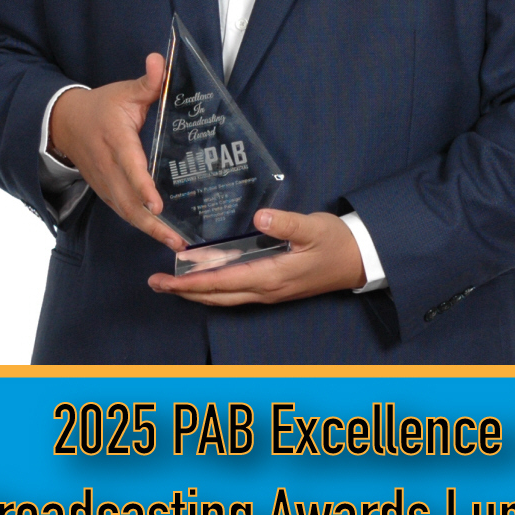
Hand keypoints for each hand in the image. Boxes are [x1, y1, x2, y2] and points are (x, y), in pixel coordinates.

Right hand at [48, 54, 184, 250]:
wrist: (66, 124)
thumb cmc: (101, 108)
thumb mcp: (124, 91)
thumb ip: (147, 82)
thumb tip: (160, 61)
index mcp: (115, 140)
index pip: (130, 167)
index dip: (143, 187)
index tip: (157, 204)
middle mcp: (108, 167)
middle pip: (129, 202)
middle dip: (153, 224)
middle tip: (180, 240)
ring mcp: (105, 183)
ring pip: (126, 212)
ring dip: (150, 230)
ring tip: (178, 244)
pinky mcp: (105, 192)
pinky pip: (124, 212)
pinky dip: (142, 226)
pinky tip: (164, 235)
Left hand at [147, 209, 365, 304]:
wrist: (359, 261)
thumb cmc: (336, 243)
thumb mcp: (313, 228)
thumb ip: (286, 224)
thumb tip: (259, 217)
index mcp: (270, 276)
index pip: (221, 282)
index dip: (191, 283)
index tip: (166, 280)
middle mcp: (265, 290)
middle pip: (216, 296)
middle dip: (184, 291)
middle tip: (155, 283)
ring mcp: (269, 292)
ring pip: (225, 297)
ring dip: (197, 292)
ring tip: (172, 283)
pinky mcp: (273, 288)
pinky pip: (236, 292)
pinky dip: (215, 288)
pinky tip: (206, 277)